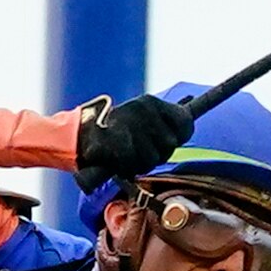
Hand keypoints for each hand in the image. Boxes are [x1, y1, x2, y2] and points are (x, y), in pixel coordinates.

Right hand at [75, 91, 192, 189]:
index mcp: (151, 103)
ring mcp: (129, 124)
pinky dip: (124, 167)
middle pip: (170, 146)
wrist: (81, 137)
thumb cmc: (118, 133)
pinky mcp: (115, 140)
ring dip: (140, 163)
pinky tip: (116, 159)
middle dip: (157, 154)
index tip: (166, 139)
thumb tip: (190, 118)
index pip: (185, 123)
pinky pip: (132, 164)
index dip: (179, 137)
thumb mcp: (145, 121)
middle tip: (138, 148)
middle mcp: (142, 109)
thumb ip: (167, 124)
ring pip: (151, 159)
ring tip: (125, 153)